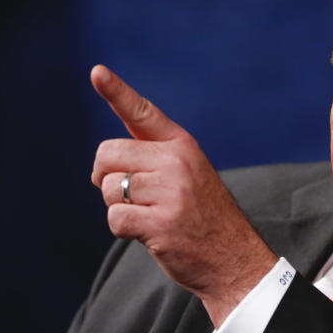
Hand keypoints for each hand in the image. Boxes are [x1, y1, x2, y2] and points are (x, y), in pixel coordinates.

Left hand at [90, 65, 277, 327]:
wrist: (235, 260)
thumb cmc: (205, 218)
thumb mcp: (189, 176)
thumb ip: (154, 159)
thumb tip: (104, 160)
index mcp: (183, 146)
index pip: (143, 113)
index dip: (116, 91)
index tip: (96, 72)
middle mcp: (177, 163)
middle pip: (107, 155)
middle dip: (106, 178)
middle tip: (132, 196)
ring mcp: (170, 193)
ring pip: (106, 189)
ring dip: (118, 207)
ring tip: (150, 216)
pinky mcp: (160, 223)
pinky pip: (114, 219)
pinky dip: (124, 230)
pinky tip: (150, 234)